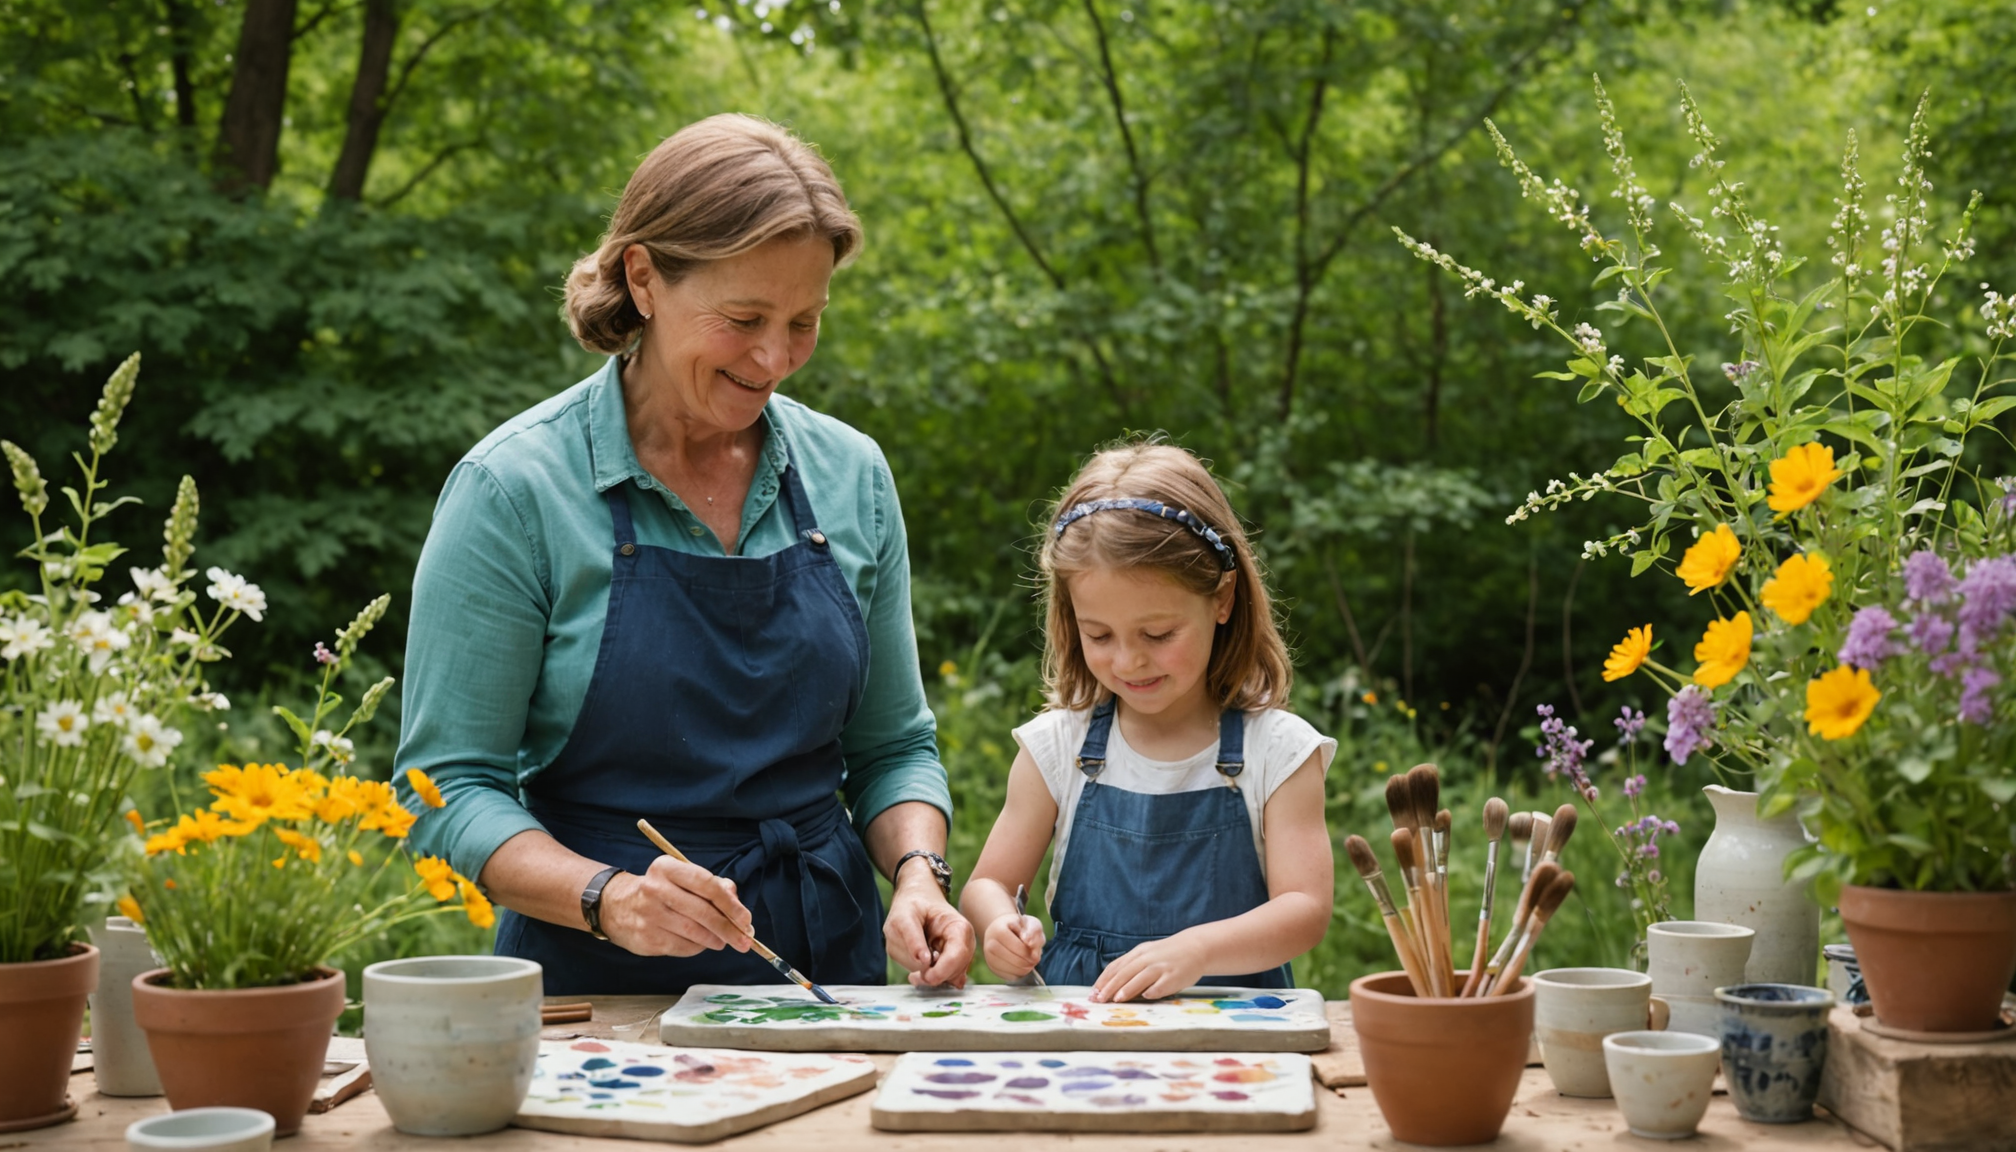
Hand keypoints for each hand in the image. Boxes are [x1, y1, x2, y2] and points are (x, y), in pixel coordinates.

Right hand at [600, 856, 754, 957]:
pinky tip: (701, 944)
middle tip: (744, 939)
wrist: (616, 906)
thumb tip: (736, 901)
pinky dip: (697, 947)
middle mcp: (655, 889)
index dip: (730, 904)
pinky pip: (682, 947)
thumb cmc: (660, 891)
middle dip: (728, 928)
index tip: (745, 918)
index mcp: (667, 868)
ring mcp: (648, 915)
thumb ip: (712, 885)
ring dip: (715, 940)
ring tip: (723, 941)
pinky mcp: (646, 938)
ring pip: (694, 932)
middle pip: (702, 912)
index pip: (706, 884)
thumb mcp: (682, 877)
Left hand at [884, 870, 974, 987]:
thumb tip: (923, 962)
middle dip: (931, 975)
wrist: (917, 901)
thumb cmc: (911, 905)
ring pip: (946, 979)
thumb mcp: (903, 916)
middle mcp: (965, 944)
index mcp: (959, 928)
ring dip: (927, 975)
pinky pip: (942, 980)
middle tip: (912, 975)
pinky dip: (928, 977)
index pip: (957, 957)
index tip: (921, 975)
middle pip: (953, 973)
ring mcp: (960, 956)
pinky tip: (919, 968)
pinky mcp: (952, 965)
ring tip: (914, 961)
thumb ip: (912, 938)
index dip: (939, 971)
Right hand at [982, 912, 1045, 978]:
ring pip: (1010, 970)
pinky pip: (1007, 976)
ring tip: (1029, 963)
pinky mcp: (991, 967)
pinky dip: (1017, 974)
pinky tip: (1021, 967)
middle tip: (1034, 960)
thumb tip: (1029, 944)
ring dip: (1024, 970)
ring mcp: (988, 957)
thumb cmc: (1019, 926)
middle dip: (1028, 963)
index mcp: (998, 930)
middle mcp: (990, 944)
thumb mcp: (1029, 923)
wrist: (1004, 929)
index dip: (1030, 953)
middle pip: (1014, 960)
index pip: (1018, 947)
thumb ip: (1033, 931)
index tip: (1036, 954)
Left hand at [1091, 932, 1207, 1001]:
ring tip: (1116, 999)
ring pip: (1141, 977)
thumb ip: (1131, 966)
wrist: (1196, 947)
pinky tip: (1146, 997)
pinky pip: (1162, 984)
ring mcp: (1161, 966)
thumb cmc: (1167, 955)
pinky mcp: (1174, 976)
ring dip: (1128, 988)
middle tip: (1099, 999)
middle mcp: (1148, 958)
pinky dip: (1153, 991)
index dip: (1104, 980)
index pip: (1116, 966)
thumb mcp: (1147, 954)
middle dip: (1110, 987)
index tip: (1093, 992)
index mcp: (1139, 953)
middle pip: (1125, 972)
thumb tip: (1111, 984)